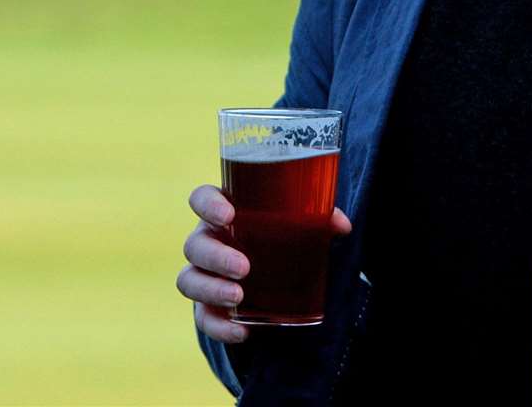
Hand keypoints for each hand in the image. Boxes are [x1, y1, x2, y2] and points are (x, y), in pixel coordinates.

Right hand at [177, 184, 352, 342]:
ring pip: (188, 281)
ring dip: (211, 289)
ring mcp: (203, 275)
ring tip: (239, 297)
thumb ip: (319, 221)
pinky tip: (241, 332)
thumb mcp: (299, 226)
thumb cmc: (281, 238)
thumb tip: (342, 225)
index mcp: (223, 213)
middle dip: (216, 256)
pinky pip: (203, 318)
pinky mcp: (207, 306)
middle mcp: (207, 242)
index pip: (201, 198)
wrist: (275, 276)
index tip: (228, 214)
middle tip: (244, 267)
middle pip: (194, 246)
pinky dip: (220, 327)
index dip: (208, 204)